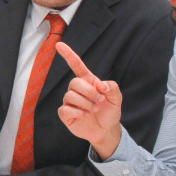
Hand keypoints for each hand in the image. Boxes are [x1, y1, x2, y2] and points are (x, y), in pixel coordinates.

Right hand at [56, 42, 123, 159]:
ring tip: (93, 109)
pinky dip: (78, 112)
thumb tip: (101, 86)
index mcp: (88, 81)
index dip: (68, 54)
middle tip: (99, 101)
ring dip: (86, 103)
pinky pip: (65, 108)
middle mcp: (77, 90)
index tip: (58, 44)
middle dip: (89, 92)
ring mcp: (70, 101)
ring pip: (70, 95)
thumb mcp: (117, 99)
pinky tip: (85, 115)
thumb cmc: (110, 112)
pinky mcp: (65, 113)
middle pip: (74, 82)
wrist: (106, 130)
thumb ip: (112, 88)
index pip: (76, 65)